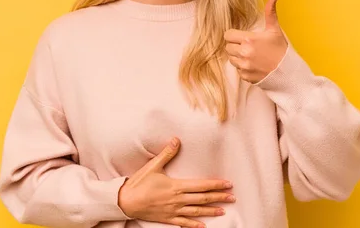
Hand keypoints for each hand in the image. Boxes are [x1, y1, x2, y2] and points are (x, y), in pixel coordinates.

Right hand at [118, 138, 235, 227]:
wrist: (126, 201)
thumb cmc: (139, 183)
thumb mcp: (153, 166)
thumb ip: (166, 153)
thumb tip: (176, 140)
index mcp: (176, 186)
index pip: (201, 185)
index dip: (216, 185)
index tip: (228, 184)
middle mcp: (177, 200)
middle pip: (202, 199)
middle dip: (219, 198)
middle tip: (232, 197)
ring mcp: (173, 210)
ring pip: (196, 212)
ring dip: (211, 211)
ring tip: (223, 211)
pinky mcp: (167, 218)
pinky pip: (184, 223)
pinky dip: (194, 225)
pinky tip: (203, 226)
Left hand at [224, 0, 287, 83]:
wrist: (288, 72)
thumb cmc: (281, 50)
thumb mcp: (275, 30)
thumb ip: (270, 12)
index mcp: (249, 40)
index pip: (228, 35)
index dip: (234, 35)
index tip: (242, 37)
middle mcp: (244, 53)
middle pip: (227, 47)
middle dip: (235, 46)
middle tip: (248, 46)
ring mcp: (244, 66)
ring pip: (231, 59)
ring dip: (238, 57)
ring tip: (251, 56)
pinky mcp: (245, 77)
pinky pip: (237, 70)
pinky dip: (243, 68)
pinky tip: (254, 65)